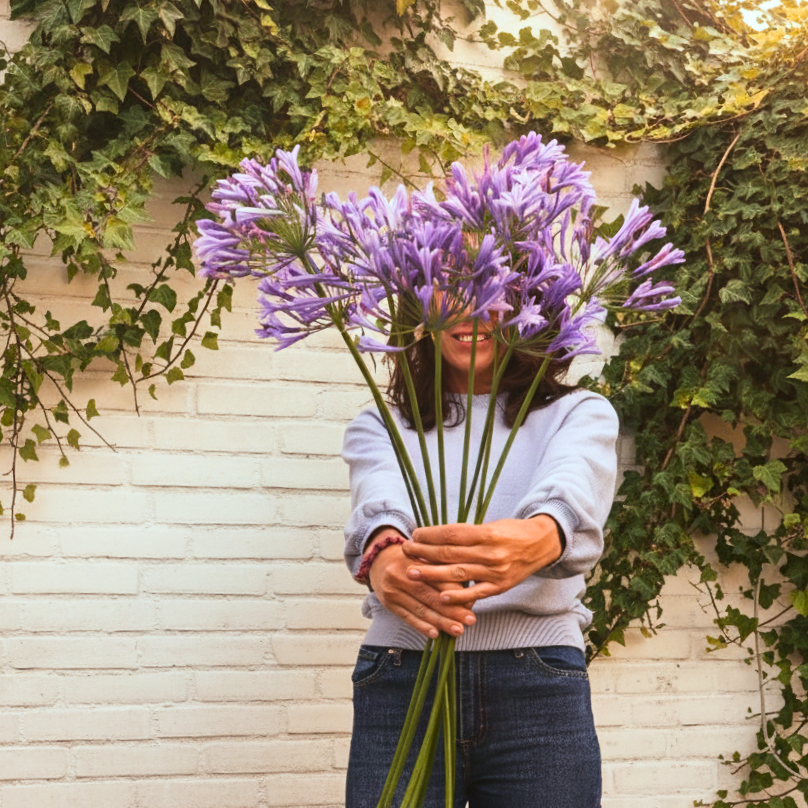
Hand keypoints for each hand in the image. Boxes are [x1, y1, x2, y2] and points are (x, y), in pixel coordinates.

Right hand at [367, 533, 475, 639]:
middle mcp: (400, 575)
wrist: (379, 560)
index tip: (472, 602)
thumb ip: (442, 568)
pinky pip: (407, 617)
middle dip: (451, 610)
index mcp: (412, 559)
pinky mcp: (389, 604)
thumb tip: (467, 591)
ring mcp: (393, 591)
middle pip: (429, 595)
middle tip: (470, 620)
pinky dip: (422, 627)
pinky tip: (435, 634)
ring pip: (420, 609)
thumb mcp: (423, 555)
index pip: (437, 577)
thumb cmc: (410, 558)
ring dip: (440, 622)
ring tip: (458, 630)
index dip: (455, 590)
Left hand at [402, 515, 562, 605]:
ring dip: (432, 574)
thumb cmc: (512, 532)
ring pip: (458, 573)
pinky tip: (441, 596)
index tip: (415, 535)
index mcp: (487, 533)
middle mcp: (490, 553)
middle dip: (424, 552)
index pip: (452, 534)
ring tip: (412, 572)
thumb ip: (467, 533)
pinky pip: (476, 593)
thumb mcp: (491, 525)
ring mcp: (495, 572)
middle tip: (405, 551)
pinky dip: (458, 596)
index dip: (431, 535)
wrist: (541, 544)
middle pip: (450, 553)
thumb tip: (436, 537)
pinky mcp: (500, 587)